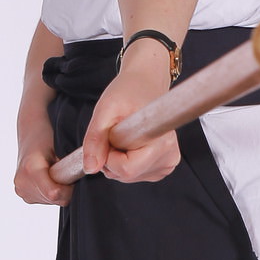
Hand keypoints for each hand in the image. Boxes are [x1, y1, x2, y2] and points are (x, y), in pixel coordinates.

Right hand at [14, 134, 72, 205]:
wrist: (31, 134)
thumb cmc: (47, 137)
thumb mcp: (61, 147)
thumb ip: (68, 166)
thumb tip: (83, 176)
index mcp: (30, 169)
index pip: (54, 193)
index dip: (70, 189)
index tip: (75, 178)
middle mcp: (22, 182)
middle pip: (55, 199)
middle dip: (65, 189)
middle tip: (65, 172)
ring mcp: (20, 190)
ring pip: (51, 201)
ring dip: (59, 191)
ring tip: (55, 173)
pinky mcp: (22, 193)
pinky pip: (45, 200)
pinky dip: (52, 192)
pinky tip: (49, 178)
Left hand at [81, 43, 180, 182]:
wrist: (145, 83)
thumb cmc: (128, 91)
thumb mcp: (105, 109)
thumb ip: (95, 140)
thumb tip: (90, 168)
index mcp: (161, 144)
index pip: (126, 169)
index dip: (109, 155)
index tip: (112, 134)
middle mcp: (169, 157)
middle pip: (125, 175)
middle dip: (111, 157)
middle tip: (116, 132)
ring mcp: (167, 163)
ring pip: (128, 176)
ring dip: (117, 159)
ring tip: (126, 134)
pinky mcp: (163, 166)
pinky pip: (134, 173)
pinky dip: (125, 160)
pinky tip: (132, 142)